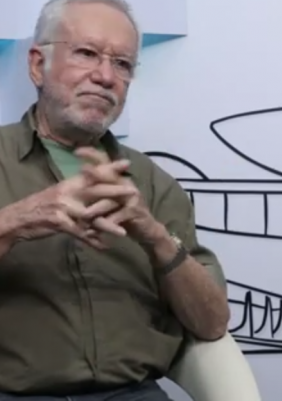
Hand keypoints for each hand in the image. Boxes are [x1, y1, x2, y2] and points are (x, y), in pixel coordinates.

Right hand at [0, 154, 136, 249]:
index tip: (127, 164)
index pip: (93, 173)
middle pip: (96, 190)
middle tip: (134, 192)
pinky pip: (79, 233)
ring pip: (91, 216)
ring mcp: (63, 207)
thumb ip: (78, 190)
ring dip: (108, 225)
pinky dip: (91, 241)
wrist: (17, 219)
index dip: (110, 168)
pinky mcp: (58, 222)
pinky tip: (103, 247)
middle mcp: (68, 192)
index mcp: (69, 183)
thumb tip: (95, 183)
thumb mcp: (60, 193)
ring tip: (123, 232)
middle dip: (116, 191)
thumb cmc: (40, 206)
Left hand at [78, 148, 166, 247]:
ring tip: (85, 215)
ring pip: (111, 200)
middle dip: (95, 172)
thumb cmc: (124, 212)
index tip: (76, 151)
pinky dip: (107, 224)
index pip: (106, 163)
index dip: (93, 155)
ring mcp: (132, 197)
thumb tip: (78, 179)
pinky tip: (96, 231)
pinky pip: (117, 216)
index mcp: (118, 178)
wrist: (146, 228)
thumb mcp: (110, 199)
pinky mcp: (135, 211)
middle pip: (110, 175)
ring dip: (97, 208)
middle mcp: (126, 184)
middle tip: (82, 169)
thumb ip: (98, 189)